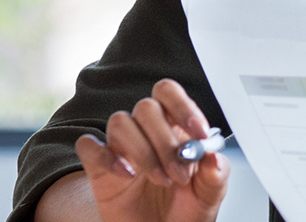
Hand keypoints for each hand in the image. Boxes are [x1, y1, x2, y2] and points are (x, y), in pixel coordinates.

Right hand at [72, 78, 229, 221]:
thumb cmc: (184, 213)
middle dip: (165, 140)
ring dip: (142, 151)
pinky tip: (126, 175)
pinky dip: (105, 157)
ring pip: (120, 122)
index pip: (170, 94)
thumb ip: (216, 174)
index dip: (184, 106)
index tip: (199, 133)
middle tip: (179, 172)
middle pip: (146, 107)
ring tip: (160, 179)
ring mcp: (121, 149)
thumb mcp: (208, 196)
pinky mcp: (99, 168)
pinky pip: (88, 146)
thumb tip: (214, 156)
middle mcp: (146, 133)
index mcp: (175, 129)